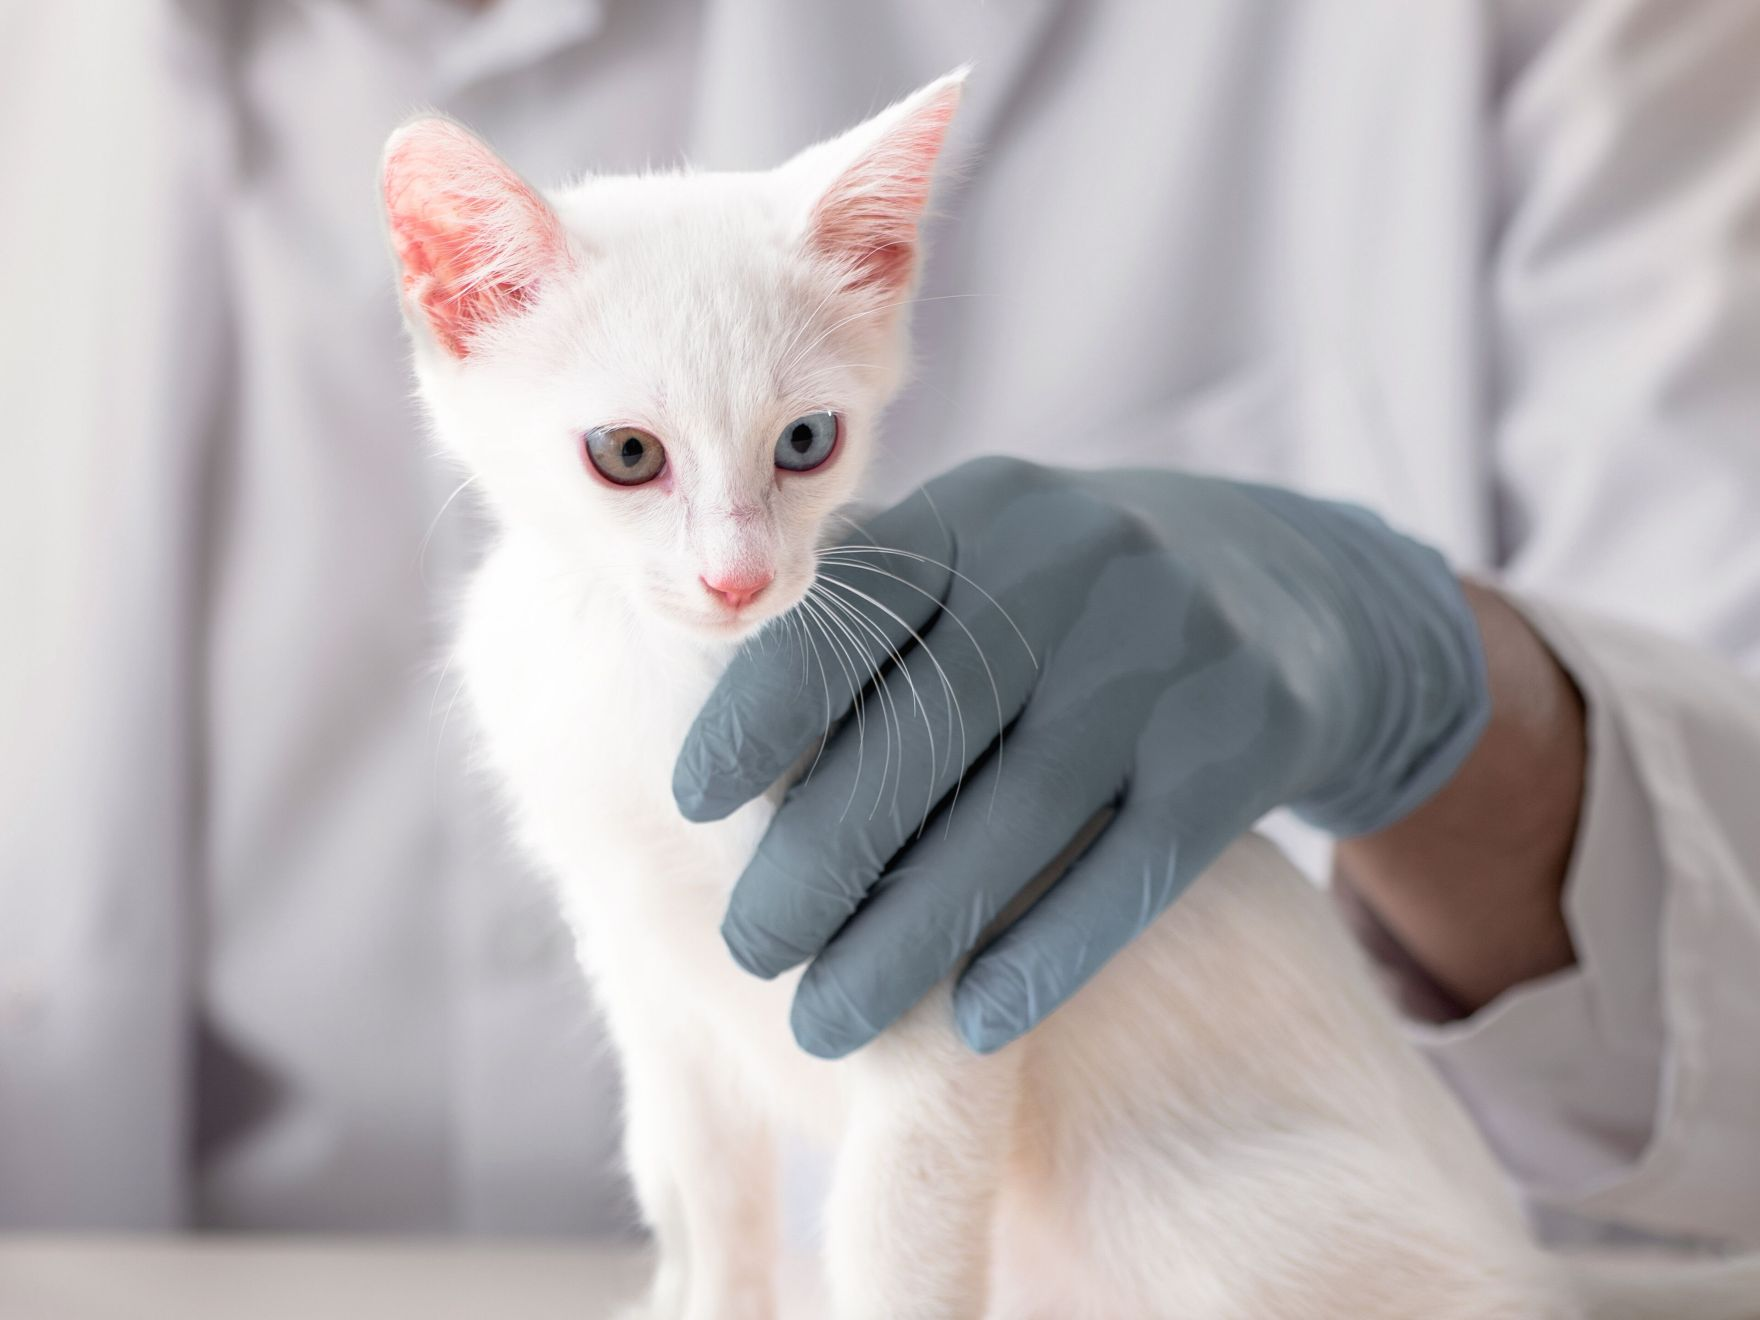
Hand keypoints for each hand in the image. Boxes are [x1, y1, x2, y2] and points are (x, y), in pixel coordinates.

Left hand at [673, 457, 1488, 1056]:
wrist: (1290, 591)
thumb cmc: (1073, 597)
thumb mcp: (984, 556)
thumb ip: (877, 618)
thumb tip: (720, 741)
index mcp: (985, 509)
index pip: (853, 607)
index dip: (762, 706)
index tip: (691, 803)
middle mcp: (1078, 561)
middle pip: (926, 727)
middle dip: (817, 853)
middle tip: (747, 945)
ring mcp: (1172, 648)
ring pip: (1020, 814)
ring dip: (909, 936)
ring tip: (826, 1020)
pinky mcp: (1249, 737)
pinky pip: (1137, 863)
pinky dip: (1050, 952)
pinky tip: (974, 1025)